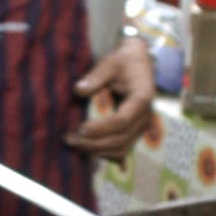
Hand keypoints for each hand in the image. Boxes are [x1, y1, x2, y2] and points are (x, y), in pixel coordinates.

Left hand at [66, 37, 154, 160]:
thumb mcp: (110, 63)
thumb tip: (79, 90)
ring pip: (121, 149)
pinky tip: (87, 149)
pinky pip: (121, 150)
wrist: (138, 64)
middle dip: (94, 143)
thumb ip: (96, 76)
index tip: (80, 128)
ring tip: (75, 144)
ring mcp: (141, 127)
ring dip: (97, 151)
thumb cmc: (123, 62)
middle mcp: (145, 117)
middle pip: (121, 140)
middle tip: (70, 139)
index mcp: (141, 99)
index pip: (122, 122)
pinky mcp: (134, 132)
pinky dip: (104, 153)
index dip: (100, 129)